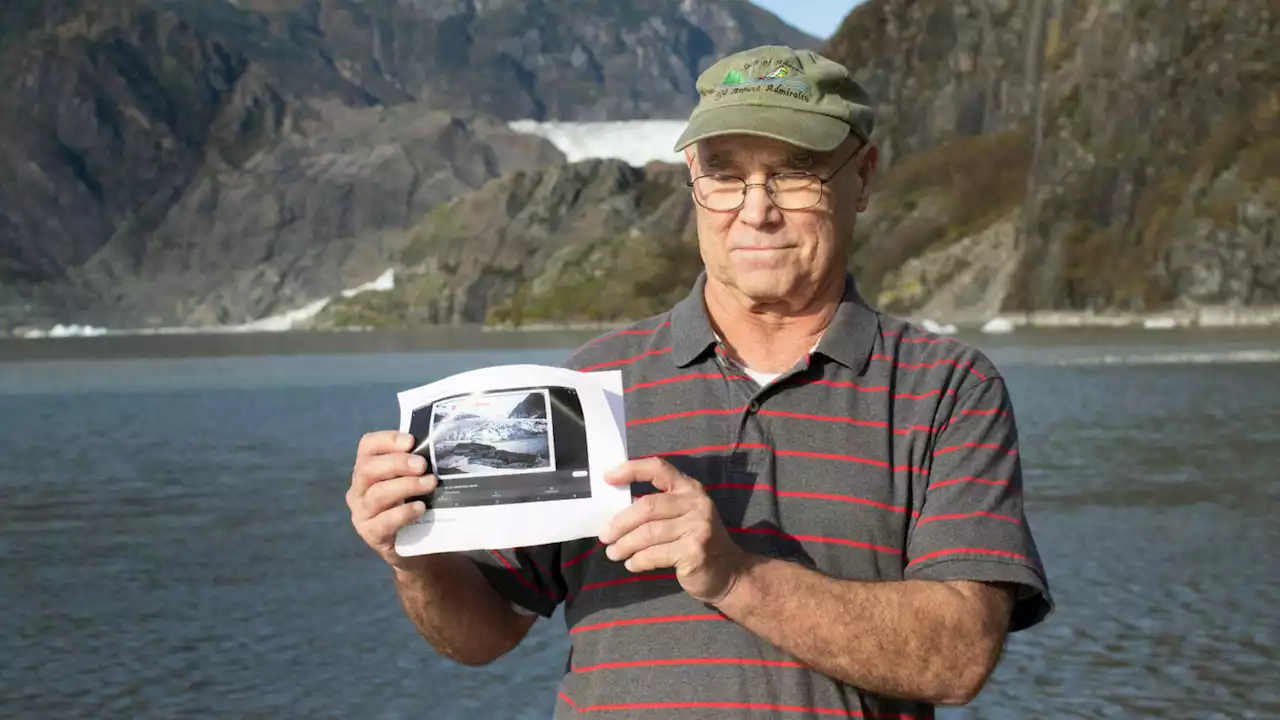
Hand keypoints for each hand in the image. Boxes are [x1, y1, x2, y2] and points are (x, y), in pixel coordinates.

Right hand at [346, 430, 436, 569]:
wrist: (412, 546)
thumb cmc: (410, 504)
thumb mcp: (410, 480)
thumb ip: (414, 464)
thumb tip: (436, 447)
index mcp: (366, 469)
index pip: (367, 446)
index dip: (387, 440)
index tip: (411, 441)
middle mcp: (358, 489)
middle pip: (368, 469)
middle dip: (397, 463)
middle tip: (422, 465)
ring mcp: (361, 513)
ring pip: (377, 494)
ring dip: (406, 486)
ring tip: (430, 484)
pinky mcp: (371, 534)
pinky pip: (384, 521)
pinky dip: (404, 512)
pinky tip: (420, 507)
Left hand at [599, 457, 749, 604]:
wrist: (729, 572)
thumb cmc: (695, 542)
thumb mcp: (682, 517)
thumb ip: (657, 508)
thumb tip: (614, 512)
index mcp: (689, 488)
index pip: (659, 469)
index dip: (632, 470)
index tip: (607, 477)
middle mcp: (696, 503)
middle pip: (648, 506)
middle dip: (621, 522)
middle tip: (604, 535)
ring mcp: (698, 527)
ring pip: (649, 533)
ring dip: (625, 545)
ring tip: (613, 553)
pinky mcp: (695, 551)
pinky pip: (655, 554)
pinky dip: (638, 560)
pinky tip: (631, 564)